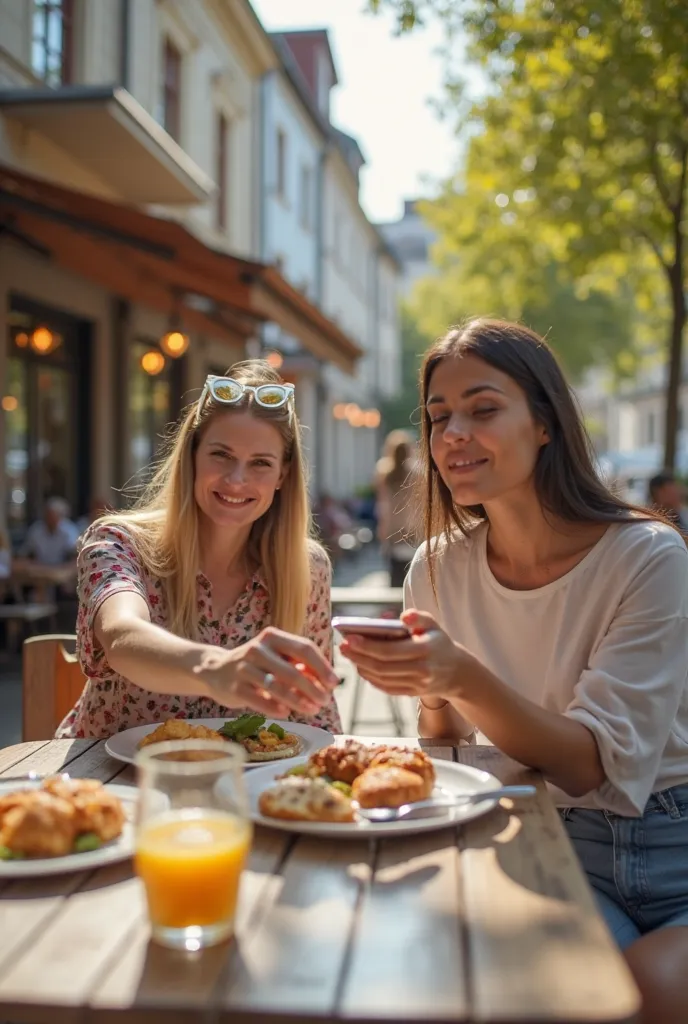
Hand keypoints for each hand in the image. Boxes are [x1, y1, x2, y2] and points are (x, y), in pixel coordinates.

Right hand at [193, 626, 339, 717]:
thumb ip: (300, 666)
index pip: (304, 648)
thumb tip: (326, 683)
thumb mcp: (276, 657)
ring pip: (278, 688)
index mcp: (272, 637)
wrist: (215, 669)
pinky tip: (287, 713)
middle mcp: (257, 649)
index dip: (322, 667)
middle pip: (293, 671)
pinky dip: (276, 708)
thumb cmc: (256, 665)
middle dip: (313, 689)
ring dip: (299, 701)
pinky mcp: (234, 687)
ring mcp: (244, 668)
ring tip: (312, 710)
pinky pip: (260, 701)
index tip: (334, 683)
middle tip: (325, 702)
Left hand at [338, 609, 477, 698]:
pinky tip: (361, 667)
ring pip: (382, 679)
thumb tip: (402, 616)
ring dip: (362, 667)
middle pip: (382, 666)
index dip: (367, 646)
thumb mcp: (433, 624)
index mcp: (425, 650)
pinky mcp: (412, 693)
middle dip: (358, 657)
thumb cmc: (439, 643)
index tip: (349, 638)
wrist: (458, 673)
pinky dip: (371, 679)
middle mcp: (421, 670)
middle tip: (342, 646)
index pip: (390, 651)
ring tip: (349, 655)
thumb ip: (419, 616)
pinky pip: (386, 688)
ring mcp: (417, 685)